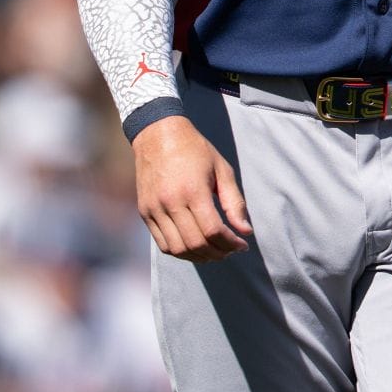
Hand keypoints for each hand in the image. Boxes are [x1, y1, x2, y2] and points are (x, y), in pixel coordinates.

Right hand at [132, 115, 251, 261]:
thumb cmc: (195, 150)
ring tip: (215, 252)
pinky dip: (181, 252)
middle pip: (196, 243)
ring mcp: (154, 209)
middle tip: (231, 250)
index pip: (213, 230)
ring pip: (178, 249)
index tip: (242, 244)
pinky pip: (162, 244)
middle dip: (218, 253)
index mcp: (193, 190)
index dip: (231, 243)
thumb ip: (234, 202)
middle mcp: (170, 202)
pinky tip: (195, 246)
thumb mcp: (222, 170)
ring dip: (199, 257)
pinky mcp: (145, 212)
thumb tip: (246, 231)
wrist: (158, 135)